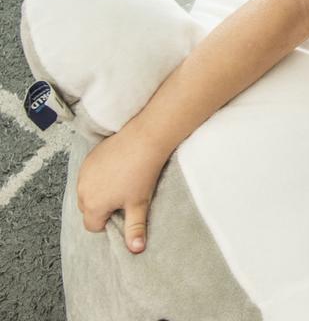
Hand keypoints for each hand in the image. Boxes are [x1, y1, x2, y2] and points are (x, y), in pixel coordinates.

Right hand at [76, 127, 171, 253]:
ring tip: (122, 183)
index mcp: (92, 205)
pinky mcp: (88, 159)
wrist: (144, 140)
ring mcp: (83, 173)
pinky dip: (99, 177)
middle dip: (103, 208)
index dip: (108, 223)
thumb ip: (134, 229)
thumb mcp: (139, 204)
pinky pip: (89, 175)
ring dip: (100, 192)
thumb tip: (135, 250)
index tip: (123, 213)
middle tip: (124, 197)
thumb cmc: (142, 174)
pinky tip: (117, 170)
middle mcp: (82, 190)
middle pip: (88, 209)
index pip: (93, 226)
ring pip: (88, 192)